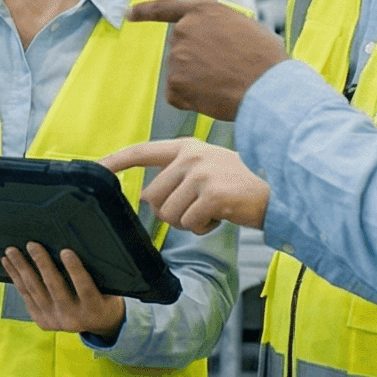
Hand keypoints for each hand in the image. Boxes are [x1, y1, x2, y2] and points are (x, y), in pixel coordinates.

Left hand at [0, 241, 127, 336]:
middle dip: (42, 263)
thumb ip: (96, 274)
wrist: (98, 324)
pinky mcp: (42, 321)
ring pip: (35, 291)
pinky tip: (9, 264)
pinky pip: (26, 296)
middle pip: (54, 287)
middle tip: (32, 245)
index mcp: (94, 309)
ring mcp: (55, 321)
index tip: (66, 251)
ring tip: (12, 251)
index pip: (84, 288)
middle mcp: (73, 318)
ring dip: (21, 268)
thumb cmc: (104, 297)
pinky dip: (16, 278)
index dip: (75, 270)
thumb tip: (80, 246)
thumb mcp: (109, 289)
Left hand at [105, 140, 268, 233]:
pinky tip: (223, 216)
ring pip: (169, 214)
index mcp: (186, 148)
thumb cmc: (243, 186)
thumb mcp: (208, 171)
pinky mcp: (211, 193)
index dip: (116, 160)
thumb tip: (146, 197)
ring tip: (214, 210)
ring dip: (189, 222)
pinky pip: (190, 223)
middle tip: (201, 208)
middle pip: (153, 198)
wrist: (281, 192)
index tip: (96, 168)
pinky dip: (204, 228)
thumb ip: (178, 178)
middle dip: (172, 213)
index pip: (142, 152)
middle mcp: (190, 156)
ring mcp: (201, 173)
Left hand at [125, 0, 287, 120]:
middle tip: (226, 71)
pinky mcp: (174, 84)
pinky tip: (214, 97)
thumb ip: (218, 27)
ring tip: (226, 83)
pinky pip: (178, 96)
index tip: (129, 14)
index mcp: (203, 11)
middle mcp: (184, 30)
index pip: (166, 8)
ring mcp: (177, 57)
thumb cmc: (265, 60)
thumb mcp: (244, 27)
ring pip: (181, 75)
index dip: (145, 11)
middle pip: (180, 51)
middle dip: (197, 63)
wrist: (268, 88)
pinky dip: (193, 101)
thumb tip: (212, 40)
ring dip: (198, 83)